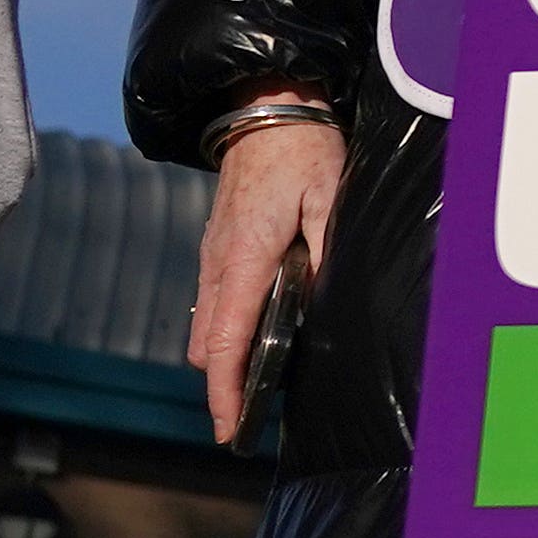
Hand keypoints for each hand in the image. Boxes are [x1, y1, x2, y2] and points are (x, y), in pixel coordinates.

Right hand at [192, 113, 346, 446]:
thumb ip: (327, 251)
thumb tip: (322, 299)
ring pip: (206, 326)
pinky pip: (214, 303)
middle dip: (223, 383)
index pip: (225, 339)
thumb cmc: (303, 151)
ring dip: (224, 357)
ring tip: (256, 384)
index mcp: (245, 256)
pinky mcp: (216, 249)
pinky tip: (258, 333)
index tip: (227, 429)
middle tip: (251, 415)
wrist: (265, 108)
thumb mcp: (330, 197)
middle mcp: (218, 263)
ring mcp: (211, 256)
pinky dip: (227, 328)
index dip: (224, 391)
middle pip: (206, 345)